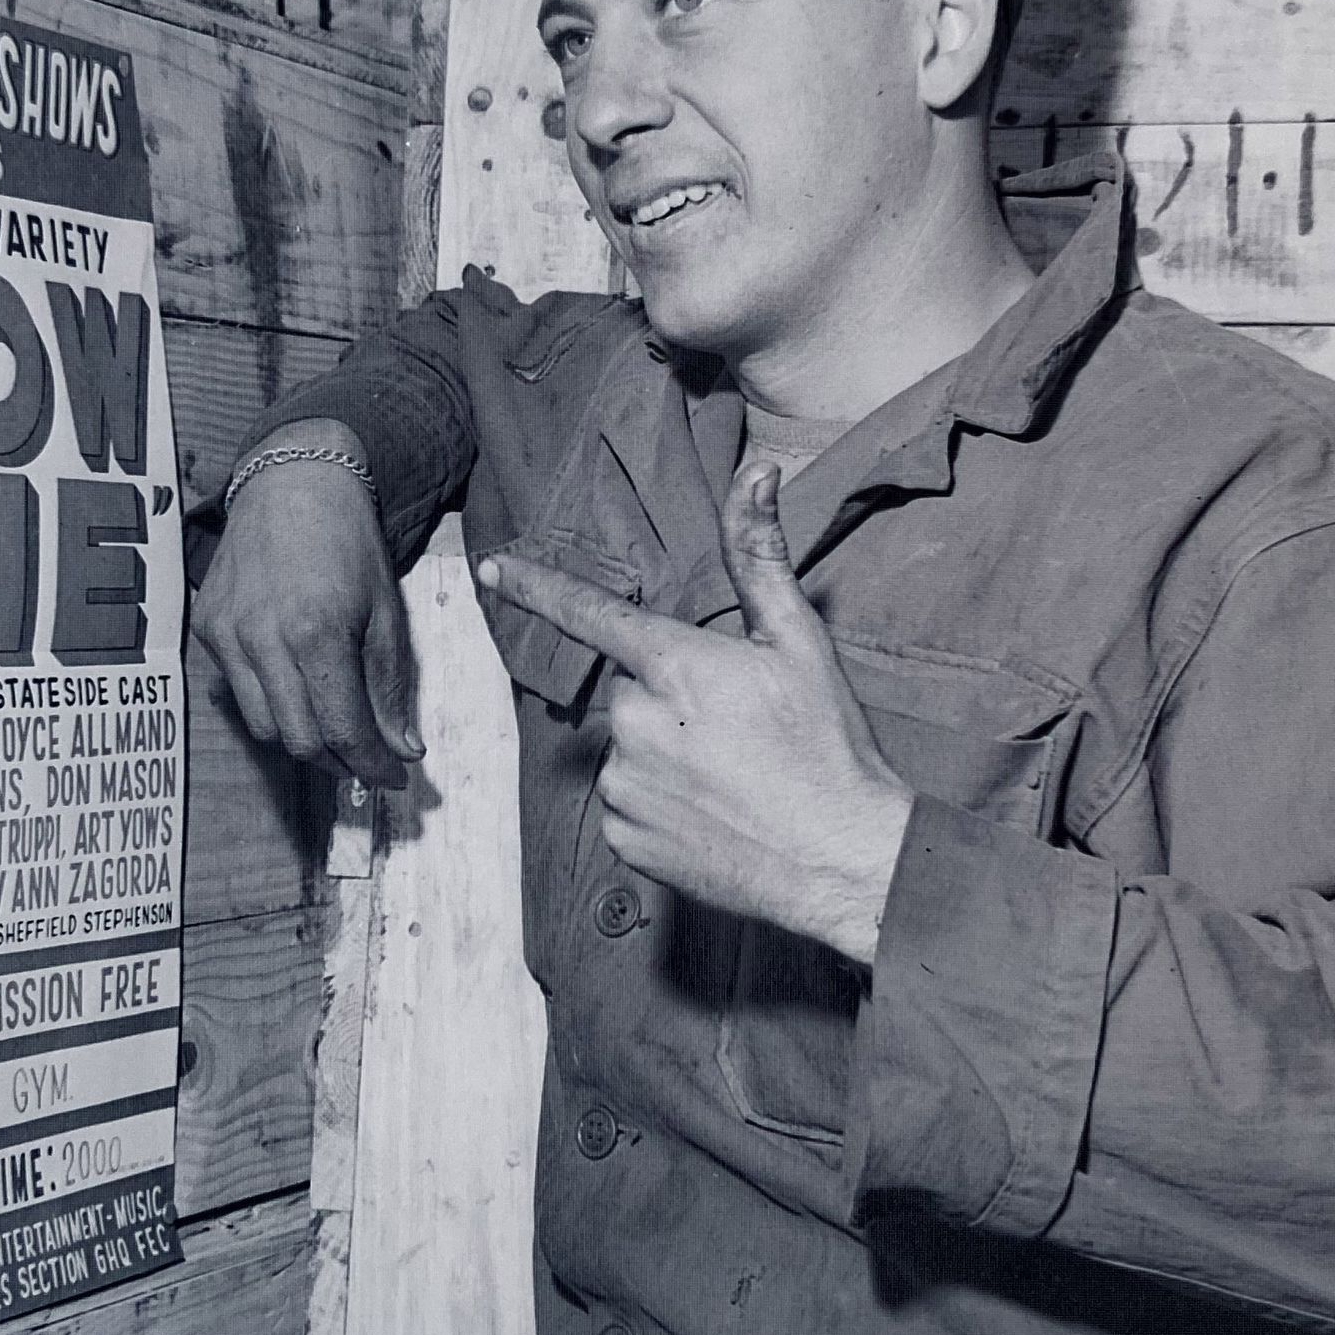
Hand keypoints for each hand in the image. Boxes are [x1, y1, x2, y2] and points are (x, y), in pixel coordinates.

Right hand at [192, 421, 420, 788]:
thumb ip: (391, 686)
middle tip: (367, 760)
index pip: (343, 730)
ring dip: (301, 737)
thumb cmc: (349, 543)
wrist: (295, 481)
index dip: (372, 766)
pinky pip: (237, 690)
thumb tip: (403, 751)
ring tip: (333, 724)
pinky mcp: (207, 626)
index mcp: (316, 632)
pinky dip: (270, 701)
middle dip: (338, 761)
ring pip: (262, 725)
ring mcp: (227, 633)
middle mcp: (262, 638)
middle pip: (297, 741)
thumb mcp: (385, 612)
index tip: (394, 777)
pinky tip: (295, 684)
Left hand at [478, 460, 914, 962]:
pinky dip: (659, 805)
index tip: (494, 569)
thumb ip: (759, 556)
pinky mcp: (624, 839)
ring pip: (628, 750)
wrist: (840, 860)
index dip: (538, 587)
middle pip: (629, 692)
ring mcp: (625, 786)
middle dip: (668, 702)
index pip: (591, 613)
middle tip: (735, 731)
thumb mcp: (801, 642)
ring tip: (731, 779)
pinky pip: (626, 804)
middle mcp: (636, 723)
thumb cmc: (827, 747)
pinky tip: (711, 813)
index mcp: (675, 667)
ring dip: (664, 755)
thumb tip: (754, 474)